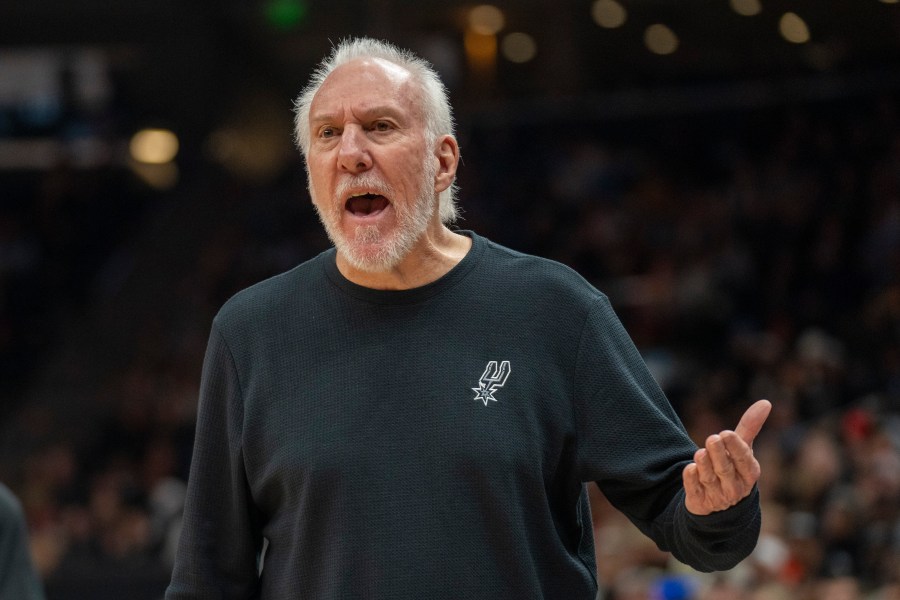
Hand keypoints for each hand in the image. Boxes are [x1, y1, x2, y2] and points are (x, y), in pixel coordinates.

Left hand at [682, 399, 771, 515]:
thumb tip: (766, 402)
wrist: (719, 501)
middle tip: (712, 438)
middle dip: (719, 454)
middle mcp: (735, 487)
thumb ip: (750, 427)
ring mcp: (717, 496)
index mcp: (749, 472)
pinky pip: (694, 490)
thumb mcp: (743, 448)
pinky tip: (690, 469)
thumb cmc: (734, 466)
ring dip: (704, 465)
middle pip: (725, 469)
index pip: (743, 459)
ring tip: (700, 452)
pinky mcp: (700, 502)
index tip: (726, 433)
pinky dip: (691, 479)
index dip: (735, 447)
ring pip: (709, 479)